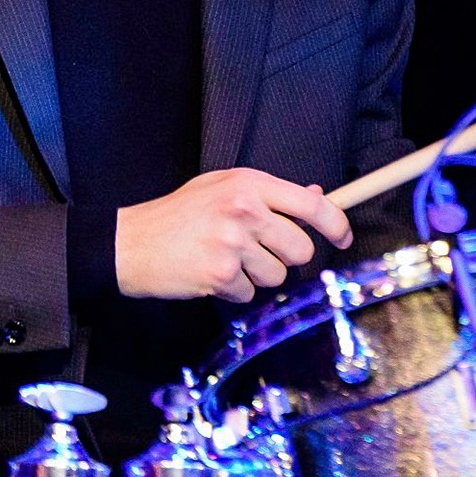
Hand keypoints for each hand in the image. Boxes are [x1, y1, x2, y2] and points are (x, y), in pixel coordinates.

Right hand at [116, 169, 351, 301]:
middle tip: (258, 249)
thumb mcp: (221, 187)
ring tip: (227, 258)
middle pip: (301, 248)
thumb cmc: (177, 214)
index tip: (344, 236)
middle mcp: (245, 210)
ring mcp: (233, 244)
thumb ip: (268, 193)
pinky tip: (211, 272)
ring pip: (279, 275)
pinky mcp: (221, 275)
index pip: (311, 204)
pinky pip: (250, 293)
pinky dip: (235, 289)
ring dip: (258, 274)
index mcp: (248, 184)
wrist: (131, 243)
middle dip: (287, 255)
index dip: (336, 223)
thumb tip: (316, 197)